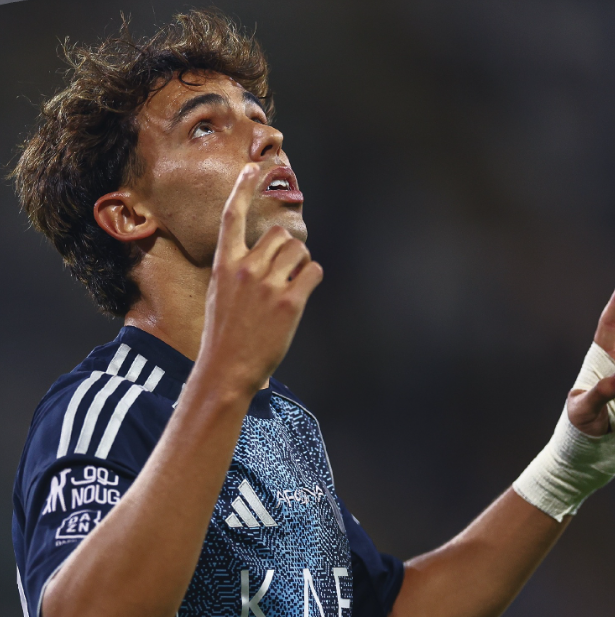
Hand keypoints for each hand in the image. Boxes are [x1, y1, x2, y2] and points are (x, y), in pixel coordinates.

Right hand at [198, 163, 322, 396]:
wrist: (227, 369)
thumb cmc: (224, 335)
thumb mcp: (220, 295)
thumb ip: (239, 271)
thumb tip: (268, 258)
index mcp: (224, 264)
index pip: (231, 216)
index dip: (242, 188)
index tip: (253, 168)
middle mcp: (245, 268)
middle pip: (280, 234)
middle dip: (287, 250)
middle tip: (284, 273)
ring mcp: (268, 284)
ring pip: (299, 250)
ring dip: (301, 264)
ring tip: (290, 288)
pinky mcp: (289, 302)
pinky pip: (313, 272)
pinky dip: (312, 278)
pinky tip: (301, 295)